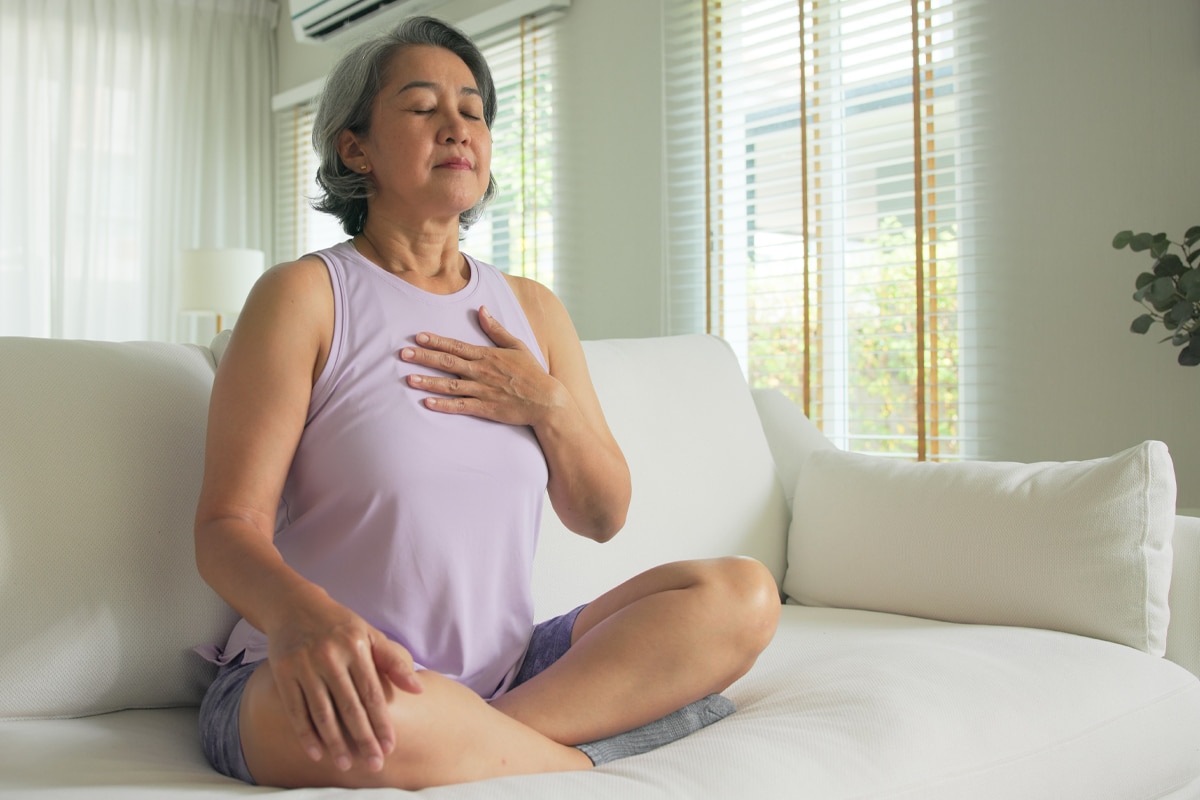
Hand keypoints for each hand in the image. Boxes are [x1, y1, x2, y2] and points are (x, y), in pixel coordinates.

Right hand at [266, 596, 422, 772]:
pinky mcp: (284, 672)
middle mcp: (330, 656)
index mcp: (356, 647)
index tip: (390, 745)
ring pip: (322, 712)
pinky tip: (317, 753)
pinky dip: (305, 733)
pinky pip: (295, 709)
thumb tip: (419, 689)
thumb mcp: (369, 634)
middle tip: (374, 764)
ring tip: (346, 765)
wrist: (295, 606)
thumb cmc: (339, 624)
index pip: (372, 692)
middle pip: (349, 706)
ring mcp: (305, 665)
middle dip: (363, 738)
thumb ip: (393, 662)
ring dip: (335, 742)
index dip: (381, 721)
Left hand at [401, 305, 565, 425]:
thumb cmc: (532, 373)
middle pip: (448, 362)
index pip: (456, 346)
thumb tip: (482, 310)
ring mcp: (482, 391)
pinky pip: (461, 406)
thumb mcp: (517, 345)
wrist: (546, 400)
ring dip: (429, 381)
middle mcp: (481, 372)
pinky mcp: (485, 408)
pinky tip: (428, 403)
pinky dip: (444, 405)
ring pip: (450, 385)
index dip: (436, 340)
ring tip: (409, 379)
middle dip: (424, 357)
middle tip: (404, 353)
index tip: (418, 336)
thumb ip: (496, 329)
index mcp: (487, 355)